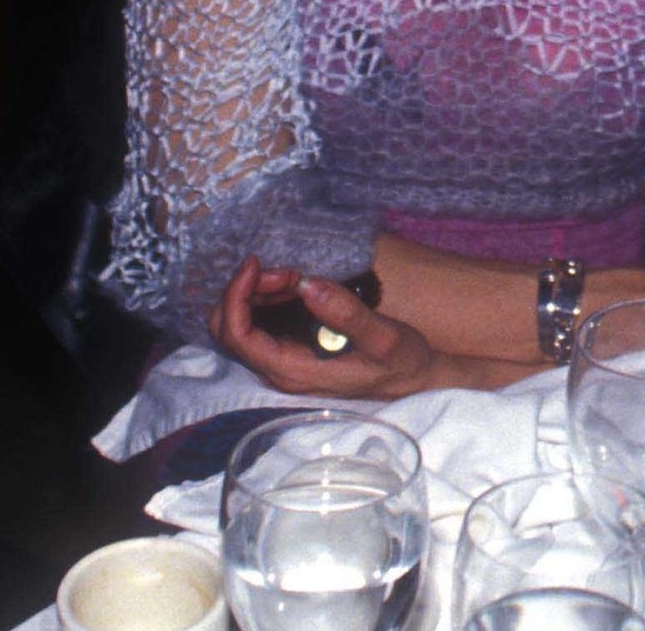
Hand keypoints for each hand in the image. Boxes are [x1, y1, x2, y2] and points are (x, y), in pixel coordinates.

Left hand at [209, 255, 474, 399]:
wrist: (415, 381)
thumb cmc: (401, 363)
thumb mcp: (383, 337)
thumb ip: (347, 315)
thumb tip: (308, 286)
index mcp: (292, 370)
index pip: (238, 337)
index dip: (236, 296)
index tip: (258, 264)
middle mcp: (278, 370)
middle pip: (229, 330)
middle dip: (244, 292)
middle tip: (285, 270)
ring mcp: (282, 361)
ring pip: (241, 324)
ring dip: (256, 293)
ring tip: (295, 274)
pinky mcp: (291, 351)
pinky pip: (260, 324)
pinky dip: (267, 298)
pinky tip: (296, 285)